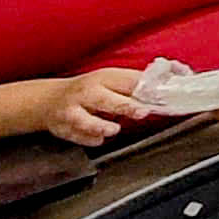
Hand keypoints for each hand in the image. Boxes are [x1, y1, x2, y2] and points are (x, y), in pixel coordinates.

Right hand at [42, 66, 156, 145]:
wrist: (50, 99)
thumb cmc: (88, 90)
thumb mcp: (110, 81)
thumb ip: (134, 85)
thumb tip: (168, 83)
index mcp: (103, 78)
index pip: (127, 81)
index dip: (144, 89)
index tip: (161, 95)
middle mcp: (86, 93)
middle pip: (105, 99)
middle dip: (124, 106)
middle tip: (141, 112)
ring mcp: (72, 111)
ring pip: (85, 120)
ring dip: (100, 126)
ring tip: (113, 129)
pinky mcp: (63, 128)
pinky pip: (78, 137)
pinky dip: (89, 139)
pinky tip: (97, 137)